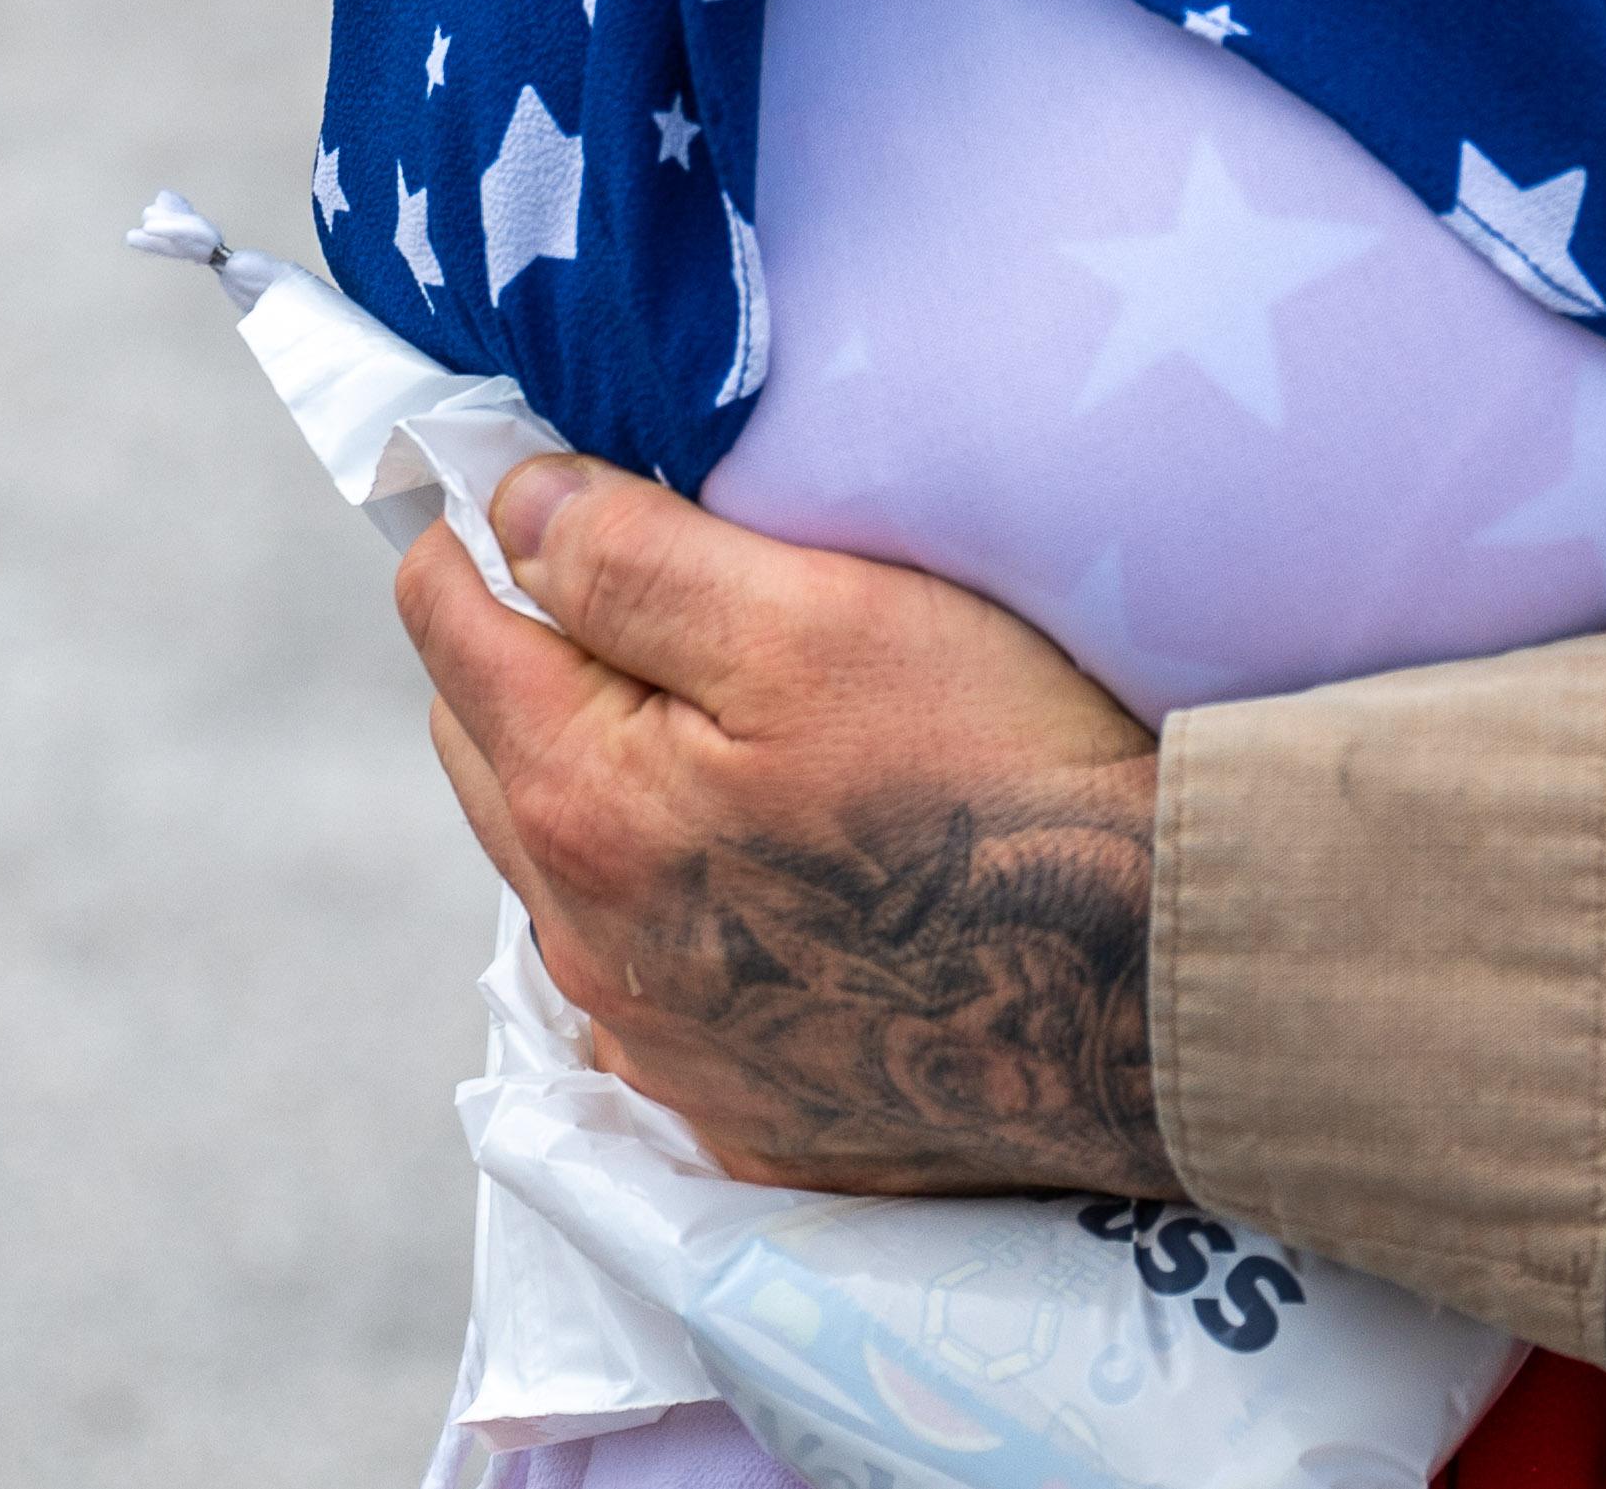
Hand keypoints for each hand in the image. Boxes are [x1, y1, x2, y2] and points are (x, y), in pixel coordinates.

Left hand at [404, 454, 1166, 1197]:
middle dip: (511, 664)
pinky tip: (742, 881)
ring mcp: (665, 1050)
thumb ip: (636, 559)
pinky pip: (651, 993)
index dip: (456, 548)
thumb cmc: (997, 777)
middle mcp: (593, 951)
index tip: (470, 492)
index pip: (457, 643)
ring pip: (561, 885)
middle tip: (575, 589)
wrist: (1148, 995)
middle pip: (489, 764)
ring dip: (581, 794)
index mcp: (587, 805)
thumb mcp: (820, 616)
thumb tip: (510, 509)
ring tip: (662, 724)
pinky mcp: (746, 1114)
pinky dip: (663, 917)